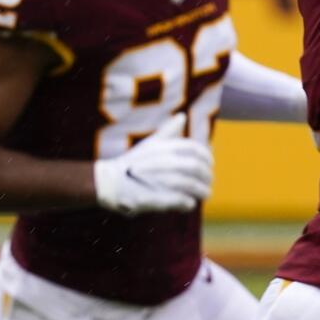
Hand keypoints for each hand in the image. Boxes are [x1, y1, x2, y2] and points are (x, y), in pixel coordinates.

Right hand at [93, 113, 212, 215]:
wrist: (109, 182)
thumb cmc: (132, 163)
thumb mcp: (150, 144)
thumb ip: (168, 131)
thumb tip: (182, 116)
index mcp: (165, 147)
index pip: (196, 150)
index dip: (207, 158)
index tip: (210, 165)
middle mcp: (164, 161)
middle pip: (196, 168)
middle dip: (207, 176)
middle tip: (209, 183)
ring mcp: (159, 180)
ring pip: (191, 185)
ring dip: (201, 191)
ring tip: (204, 195)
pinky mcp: (154, 198)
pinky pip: (179, 200)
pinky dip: (188, 203)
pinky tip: (190, 204)